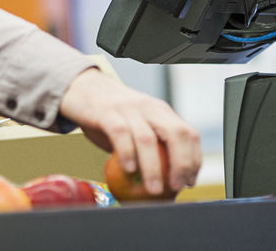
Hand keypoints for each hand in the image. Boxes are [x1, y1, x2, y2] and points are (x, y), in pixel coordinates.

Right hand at [58, 67, 201, 195]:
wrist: (81, 87)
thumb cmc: (110, 114)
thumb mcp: (136, 123)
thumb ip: (150, 145)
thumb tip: (164, 182)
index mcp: (160, 111)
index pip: (188, 134)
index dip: (194, 159)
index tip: (189, 182)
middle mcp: (148, 107)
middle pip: (177, 133)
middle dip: (182, 163)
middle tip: (177, 186)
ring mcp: (127, 108)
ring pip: (147, 139)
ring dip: (154, 168)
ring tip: (153, 189)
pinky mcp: (105, 112)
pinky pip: (120, 134)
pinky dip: (127, 154)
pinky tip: (129, 169)